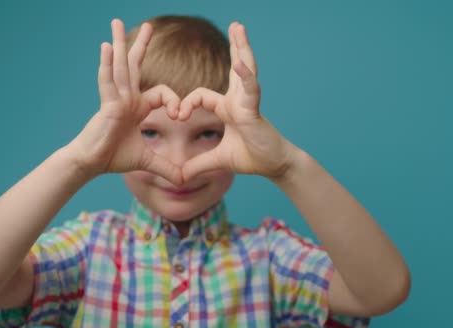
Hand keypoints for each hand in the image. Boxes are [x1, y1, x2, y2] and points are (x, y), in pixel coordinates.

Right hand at [68, 19, 182, 184]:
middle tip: (149, 25)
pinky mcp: (106, 105)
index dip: (174, 100)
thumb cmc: (114, 158)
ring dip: (120, 43)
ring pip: (120, 67)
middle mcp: (127, 98)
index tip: (180, 115)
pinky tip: (107, 46)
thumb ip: (166, 168)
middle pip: (135, 66)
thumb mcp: (147, 161)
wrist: (91, 163)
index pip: (161, 93)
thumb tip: (185, 180)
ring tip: (116, 22)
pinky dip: (107, 64)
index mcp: (137, 106)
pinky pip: (107, 81)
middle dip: (141, 45)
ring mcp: (115, 99)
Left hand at [179, 23, 295, 180]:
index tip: (178, 116)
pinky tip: (239, 62)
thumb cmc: (251, 157)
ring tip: (238, 27)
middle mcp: (238, 100)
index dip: (186, 103)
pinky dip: (245, 75)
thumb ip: (198, 165)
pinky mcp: (254, 110)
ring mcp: (248, 102)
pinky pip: (250, 88)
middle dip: (234, 46)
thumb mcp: (217, 161)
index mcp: (228, 108)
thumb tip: (179, 177)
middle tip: (234, 25)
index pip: (201, 95)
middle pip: (234, 68)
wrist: (274, 166)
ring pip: (244, 69)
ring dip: (241, 47)